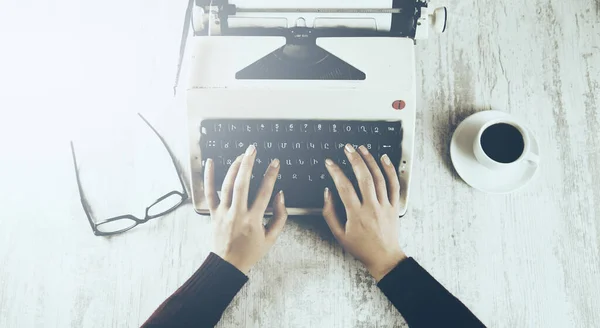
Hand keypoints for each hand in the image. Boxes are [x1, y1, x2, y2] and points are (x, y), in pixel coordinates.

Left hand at [204, 145, 287, 273]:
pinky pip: (209, 192)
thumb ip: (280, 217)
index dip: (270, 176)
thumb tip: (281, 196)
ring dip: (234, 167)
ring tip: (241, 155)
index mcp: (253, 221)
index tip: (275, 163)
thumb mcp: (271, 238)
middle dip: (248, 164)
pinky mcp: (213, 213)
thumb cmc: (251, 252)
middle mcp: (237, 214)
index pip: (264, 193)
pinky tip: (210, 162)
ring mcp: (223, 213)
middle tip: (253, 149)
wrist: (227, 265)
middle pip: (242, 184)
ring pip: (227, 185)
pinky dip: (209, 176)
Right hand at [323, 144, 406, 281]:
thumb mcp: (338, 234)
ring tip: (361, 149)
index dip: (335, 172)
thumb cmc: (360, 247)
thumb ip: (329, 213)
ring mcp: (385, 206)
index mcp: (356, 215)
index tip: (329, 162)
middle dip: (354, 159)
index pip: (344, 187)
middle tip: (347, 148)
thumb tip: (327, 193)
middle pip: (363, 177)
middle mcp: (372, 208)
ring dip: (370, 160)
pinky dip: (390, 170)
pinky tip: (383, 158)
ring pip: (379, 178)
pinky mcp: (394, 206)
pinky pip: (394, 185)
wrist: (384, 257)